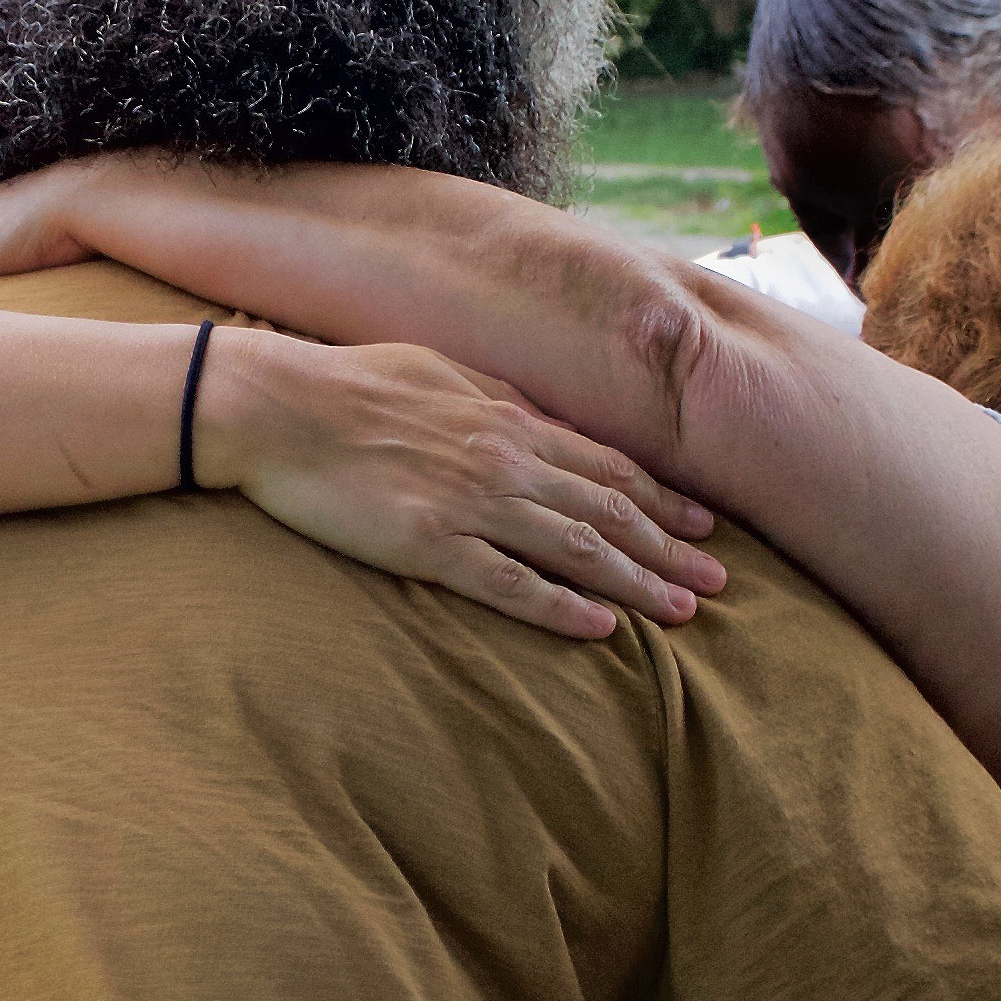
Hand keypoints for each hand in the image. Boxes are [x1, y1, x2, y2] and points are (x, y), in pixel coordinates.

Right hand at [208, 329, 723, 640]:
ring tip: (683, 610)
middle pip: (609, 510)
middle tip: (720, 580)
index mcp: (508, 419)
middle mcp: (505, 460)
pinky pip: (511, 583)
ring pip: (576, 548)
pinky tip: (601, 629)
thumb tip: (537, 418)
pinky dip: (562, 607)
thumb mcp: (440, 371)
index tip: (705, 523)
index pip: (606, 465)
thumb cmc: (352, 385)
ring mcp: (471, 504)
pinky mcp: (431, 545)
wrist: (280, 408)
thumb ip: (497, 399)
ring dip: (636, 581)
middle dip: (670, 547)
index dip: (662, 498)